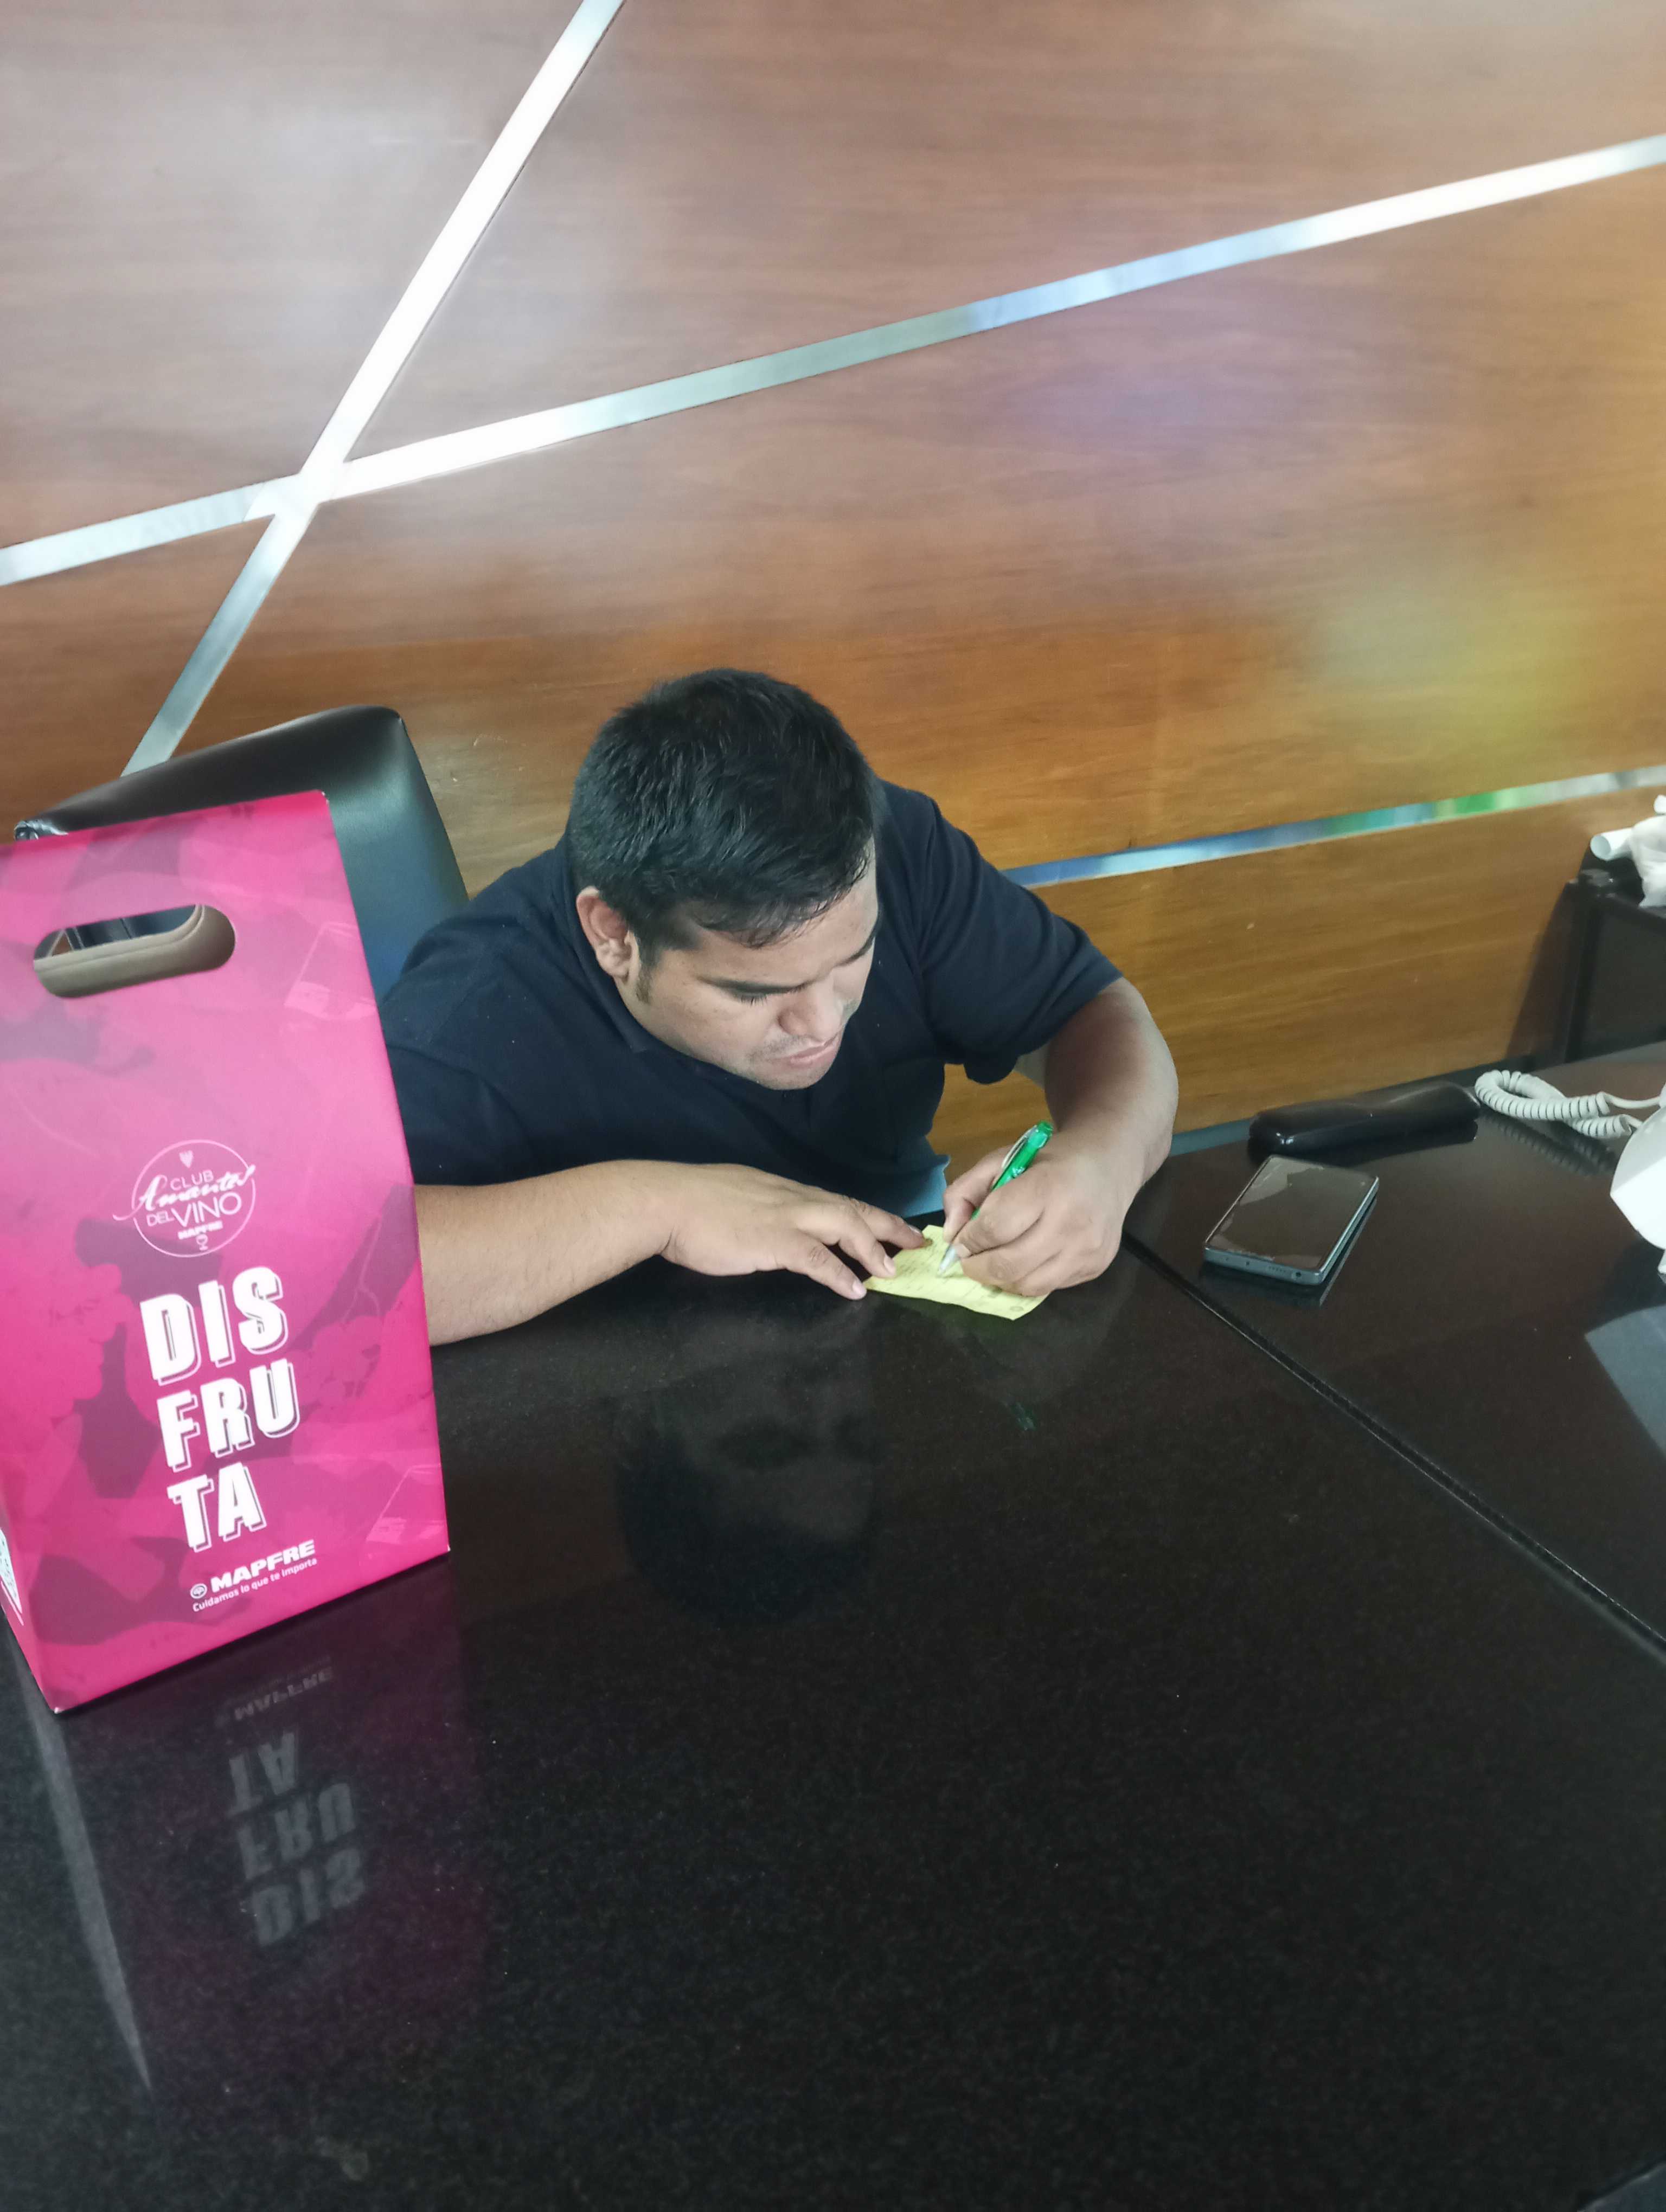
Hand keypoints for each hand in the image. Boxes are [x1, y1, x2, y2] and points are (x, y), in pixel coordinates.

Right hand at [655, 1163, 924, 1300]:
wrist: (665, 1202)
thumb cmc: (691, 1203)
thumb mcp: (737, 1198)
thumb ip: (761, 1210)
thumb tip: (771, 1224)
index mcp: (784, 1190)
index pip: (836, 1200)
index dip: (867, 1214)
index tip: (890, 1226)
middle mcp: (792, 1198)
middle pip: (852, 1208)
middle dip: (887, 1226)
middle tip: (916, 1244)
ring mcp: (785, 1217)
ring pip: (844, 1226)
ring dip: (872, 1250)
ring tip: (893, 1271)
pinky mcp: (773, 1240)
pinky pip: (817, 1257)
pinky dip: (840, 1272)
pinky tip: (856, 1289)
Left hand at [941, 1132, 1141, 1297]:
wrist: (1109, 1167)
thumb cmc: (1050, 1161)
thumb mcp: (1003, 1159)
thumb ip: (966, 1190)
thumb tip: (951, 1235)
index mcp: (1047, 1187)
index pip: (994, 1228)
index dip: (967, 1239)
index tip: (960, 1240)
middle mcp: (1071, 1223)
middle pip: (1008, 1265)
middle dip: (976, 1267)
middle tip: (968, 1260)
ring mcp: (1087, 1250)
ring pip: (1027, 1285)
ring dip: (999, 1280)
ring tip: (992, 1263)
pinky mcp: (1095, 1267)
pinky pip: (1049, 1287)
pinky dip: (1026, 1279)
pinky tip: (1024, 1261)